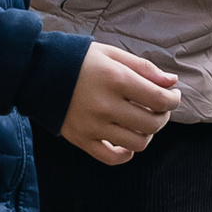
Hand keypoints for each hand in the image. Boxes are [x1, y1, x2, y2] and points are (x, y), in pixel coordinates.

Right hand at [60, 39, 178, 164]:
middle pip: (152, 123)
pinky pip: (111, 158)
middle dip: (163, 116)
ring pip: (137, 143)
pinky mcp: (81, 139)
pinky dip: (125, 154)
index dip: (173, 99)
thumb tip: (171, 82)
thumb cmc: (79, 60)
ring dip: (147, 133)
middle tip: (159, 107)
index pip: (159, 99)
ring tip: (142, 121)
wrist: (38, 73)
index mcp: (116, 79)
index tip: (172, 95)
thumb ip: (144, 68)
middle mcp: (106, 106)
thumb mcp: (112, 54)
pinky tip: (127, 142)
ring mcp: (93, 126)